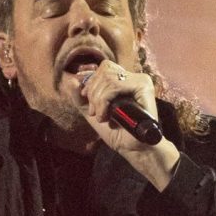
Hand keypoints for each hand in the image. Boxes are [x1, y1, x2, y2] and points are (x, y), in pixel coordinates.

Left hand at [77, 59, 178, 178]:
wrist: (131, 148)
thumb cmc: (116, 132)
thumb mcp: (92, 113)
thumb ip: (80, 98)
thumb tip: (72, 80)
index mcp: (125, 81)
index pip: (105, 67)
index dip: (91, 80)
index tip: (86, 98)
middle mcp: (134, 78)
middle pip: (104, 71)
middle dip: (93, 92)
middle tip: (94, 112)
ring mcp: (140, 82)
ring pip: (108, 78)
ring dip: (98, 100)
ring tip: (101, 117)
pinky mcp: (143, 88)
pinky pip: (115, 86)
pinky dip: (104, 102)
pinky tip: (106, 116)